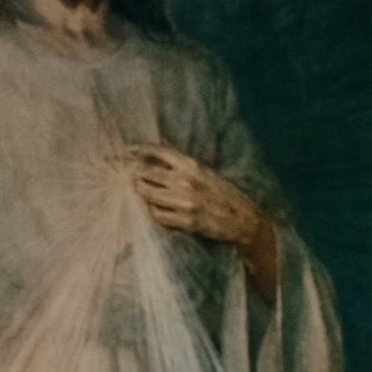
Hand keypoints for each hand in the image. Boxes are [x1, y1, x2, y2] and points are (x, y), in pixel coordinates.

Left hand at [129, 143, 277, 294]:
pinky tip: (154, 210)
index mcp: (192, 165)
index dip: (138, 150)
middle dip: (134, 174)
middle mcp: (186, 181)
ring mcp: (185, 201)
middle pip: (145, 172)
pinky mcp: (187, 221)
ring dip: (140, 193)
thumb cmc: (224, 196)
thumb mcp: (205, 173)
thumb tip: (154, 162)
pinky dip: (152, 212)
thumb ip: (183, 167)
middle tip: (129, 177)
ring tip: (140, 193)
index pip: (157, 151)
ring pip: (147, 193)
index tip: (126, 151)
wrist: (245, 220)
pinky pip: (157, 214)